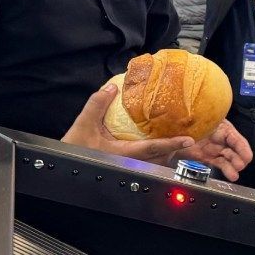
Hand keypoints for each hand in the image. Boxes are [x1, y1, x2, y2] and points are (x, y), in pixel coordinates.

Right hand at [62, 81, 195, 165]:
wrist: (65, 166)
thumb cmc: (73, 149)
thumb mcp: (83, 124)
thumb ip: (98, 104)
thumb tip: (113, 88)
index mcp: (124, 153)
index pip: (154, 147)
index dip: (172, 143)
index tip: (188, 140)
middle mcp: (129, 162)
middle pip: (160, 158)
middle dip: (173, 149)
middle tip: (183, 137)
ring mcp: (127, 166)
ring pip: (154, 162)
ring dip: (164, 153)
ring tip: (172, 141)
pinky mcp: (123, 165)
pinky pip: (145, 161)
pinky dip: (154, 153)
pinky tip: (153, 144)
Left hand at [185, 119, 251, 180]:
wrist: (172, 135)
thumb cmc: (180, 124)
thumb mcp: (185, 124)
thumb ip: (185, 133)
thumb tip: (188, 141)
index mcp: (218, 124)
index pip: (233, 135)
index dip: (242, 146)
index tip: (247, 156)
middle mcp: (219, 135)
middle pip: (234, 147)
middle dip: (239, 157)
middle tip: (240, 165)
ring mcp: (214, 147)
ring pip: (228, 157)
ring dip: (233, 165)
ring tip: (235, 174)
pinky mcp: (209, 157)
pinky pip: (220, 163)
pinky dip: (227, 169)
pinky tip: (232, 174)